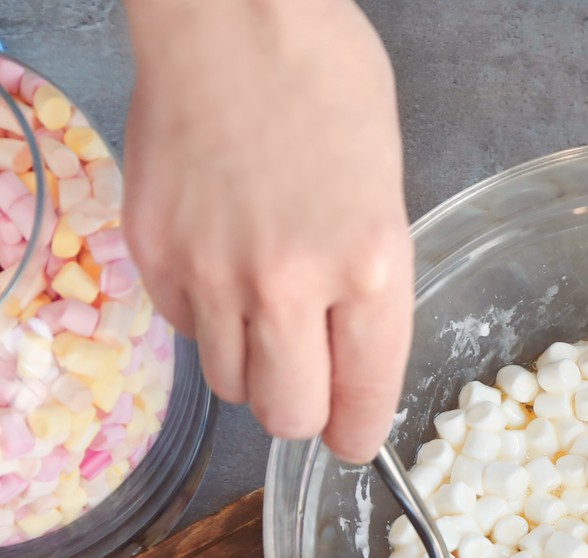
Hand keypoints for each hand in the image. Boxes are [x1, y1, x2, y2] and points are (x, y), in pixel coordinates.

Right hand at [123, 0, 412, 461]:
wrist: (233, 15)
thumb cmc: (328, 85)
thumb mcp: (387, 193)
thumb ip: (370, 286)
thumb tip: (350, 356)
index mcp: (370, 269)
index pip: (363, 403)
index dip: (359, 434)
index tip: (354, 438)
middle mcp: (291, 285)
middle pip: (287, 417)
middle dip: (304, 412)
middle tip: (311, 384)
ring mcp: (212, 271)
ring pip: (230, 383)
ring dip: (252, 366)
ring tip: (266, 310)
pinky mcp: (152, 252)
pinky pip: (182, 329)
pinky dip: (203, 318)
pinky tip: (221, 265)